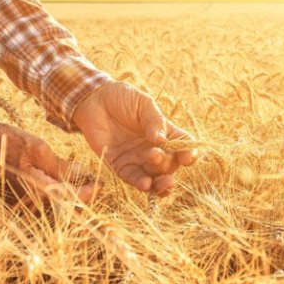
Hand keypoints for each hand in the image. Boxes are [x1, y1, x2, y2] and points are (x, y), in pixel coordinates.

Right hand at [0, 115, 97, 207]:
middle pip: (63, 207)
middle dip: (80, 195)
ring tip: (78, 178)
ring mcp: (21, 206)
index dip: (89, 193)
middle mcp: (29, 205)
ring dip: (67, 194)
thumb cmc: (5, 141)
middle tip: (92, 180)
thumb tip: (83, 174)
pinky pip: (39, 202)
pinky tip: (59, 180)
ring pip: (52, 205)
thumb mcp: (38, 149)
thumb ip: (61, 166)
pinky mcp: (15, 202)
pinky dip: (52, 193)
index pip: (72, 200)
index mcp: (37, 192)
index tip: (100, 182)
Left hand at [72, 82, 196, 196]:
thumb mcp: (143, 104)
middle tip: (156, 155)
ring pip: (154, 178)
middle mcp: (154, 149)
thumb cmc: (122, 98)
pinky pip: (132, 178)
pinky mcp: (119, 165)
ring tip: (162, 182)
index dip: (189, 154)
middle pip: (170, 165)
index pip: (183, 147)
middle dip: (168, 165)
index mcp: (165, 133)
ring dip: (160, 183)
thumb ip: (154, 121)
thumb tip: (161, 141)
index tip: (187, 157)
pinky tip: (145, 184)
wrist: (94, 99)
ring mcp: (137, 159)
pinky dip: (140, 183)